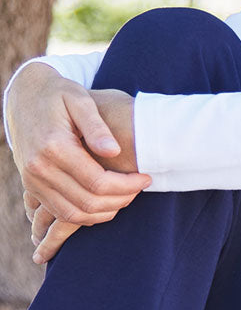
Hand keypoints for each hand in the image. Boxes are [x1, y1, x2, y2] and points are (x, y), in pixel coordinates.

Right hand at [7, 62, 151, 262]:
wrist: (24, 97)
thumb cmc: (58, 94)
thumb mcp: (80, 99)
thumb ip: (97, 127)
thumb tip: (115, 152)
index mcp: (54, 147)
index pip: (97, 181)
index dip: (126, 185)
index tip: (146, 177)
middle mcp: (39, 169)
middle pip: (87, 202)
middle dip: (120, 200)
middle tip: (140, 187)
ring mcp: (32, 181)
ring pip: (73, 214)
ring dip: (104, 212)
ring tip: (127, 196)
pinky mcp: (31, 187)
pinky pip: (60, 212)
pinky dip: (85, 214)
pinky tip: (105, 202)